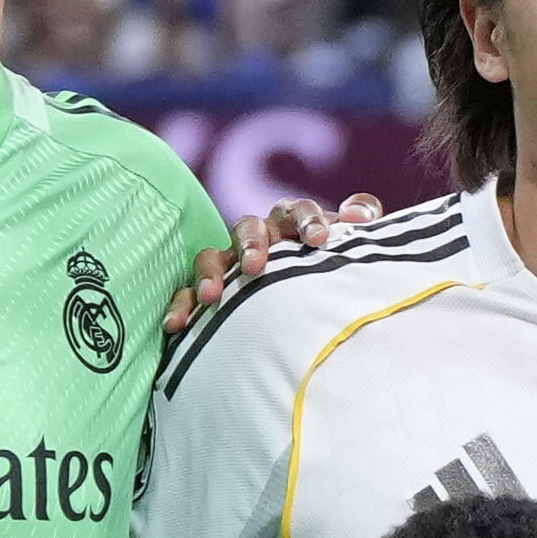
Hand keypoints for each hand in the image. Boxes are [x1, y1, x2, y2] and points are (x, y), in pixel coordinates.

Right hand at [166, 190, 383, 352]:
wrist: (313, 311)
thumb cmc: (333, 272)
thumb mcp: (353, 251)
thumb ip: (361, 225)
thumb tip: (359, 214)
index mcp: (294, 225)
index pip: (298, 212)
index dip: (308, 220)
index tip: (319, 240)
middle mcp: (260, 238)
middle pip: (249, 227)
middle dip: (251, 244)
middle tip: (256, 266)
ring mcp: (231, 262)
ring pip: (213, 256)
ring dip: (210, 273)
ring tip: (211, 297)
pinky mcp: (211, 289)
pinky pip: (188, 293)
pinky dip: (182, 306)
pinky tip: (175, 325)